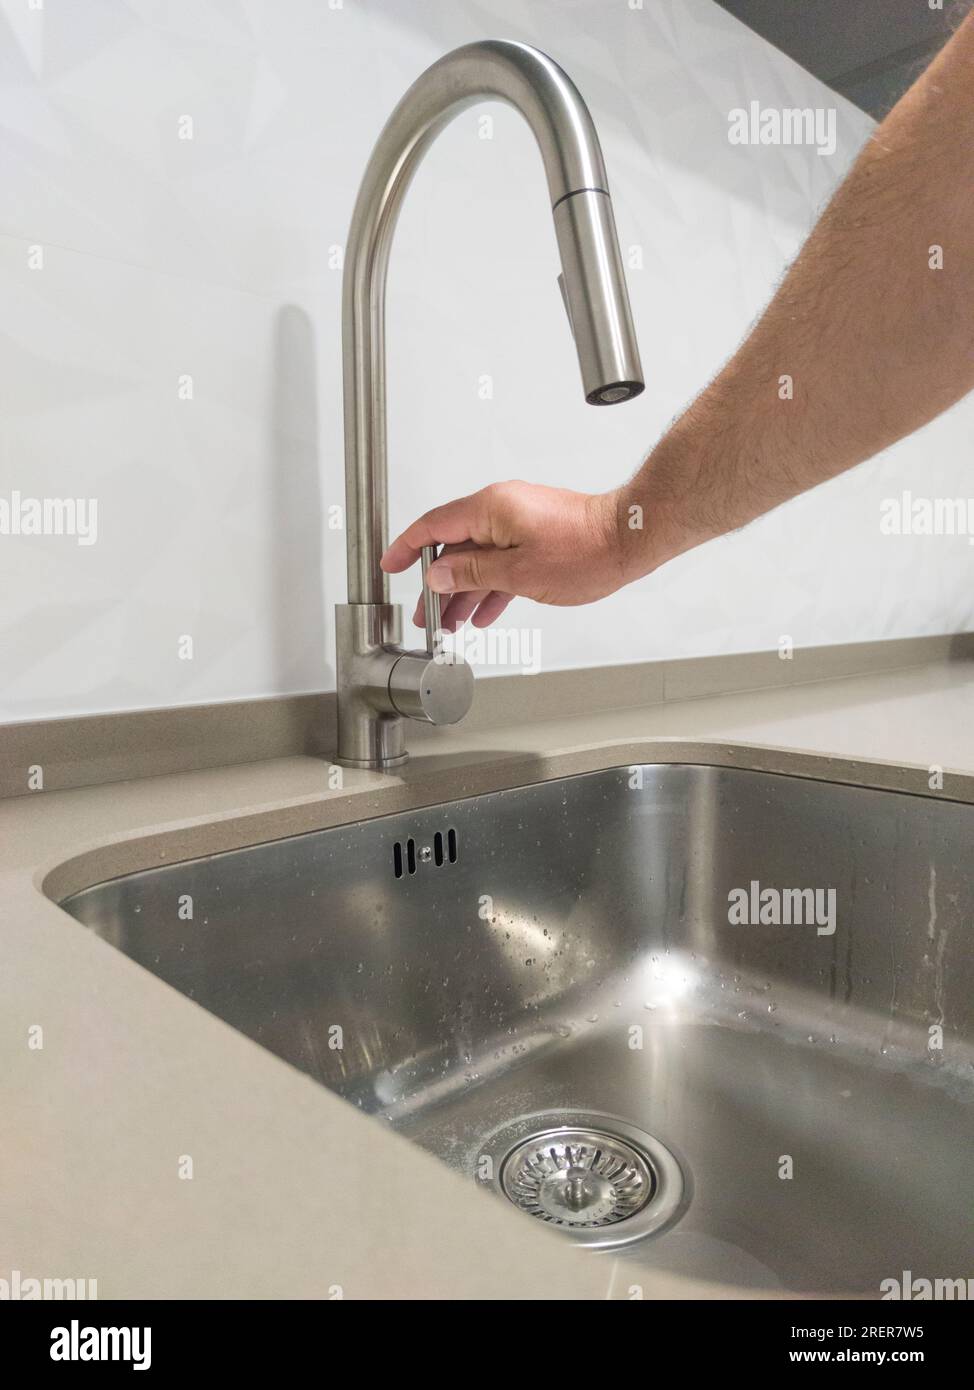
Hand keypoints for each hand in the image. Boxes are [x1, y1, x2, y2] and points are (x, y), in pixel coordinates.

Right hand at [380, 481, 628, 630]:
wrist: (629, 539)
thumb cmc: (585, 550)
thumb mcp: (518, 572)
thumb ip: (472, 574)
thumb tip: (438, 575)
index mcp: (490, 508)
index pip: (432, 526)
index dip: (406, 549)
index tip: (390, 566)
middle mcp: (501, 509)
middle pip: (454, 547)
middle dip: (437, 584)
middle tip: (425, 615)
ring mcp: (519, 522)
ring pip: (478, 559)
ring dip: (463, 592)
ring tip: (449, 623)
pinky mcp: (535, 535)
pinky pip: (501, 561)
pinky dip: (489, 587)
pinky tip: (481, 612)